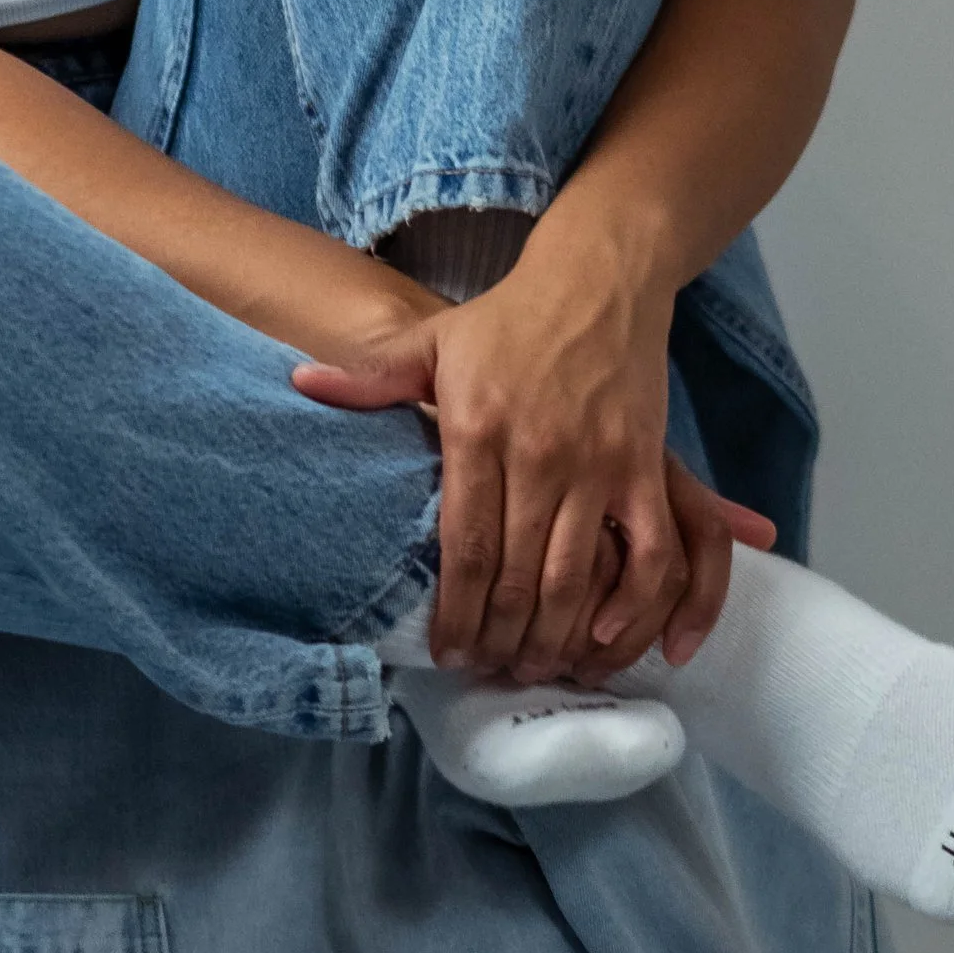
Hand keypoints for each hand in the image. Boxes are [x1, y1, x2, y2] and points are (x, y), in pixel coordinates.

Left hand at [291, 253, 775, 676]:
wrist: (599, 278)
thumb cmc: (507, 319)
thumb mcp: (431, 341)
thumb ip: (371, 377)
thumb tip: (302, 383)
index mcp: (476, 430)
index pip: (463, 546)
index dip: (455, 613)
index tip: (446, 654)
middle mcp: (538, 455)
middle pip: (517, 577)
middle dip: (501, 639)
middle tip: (490, 673)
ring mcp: (599, 465)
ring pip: (578, 577)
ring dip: (558, 636)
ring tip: (538, 669)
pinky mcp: (646, 467)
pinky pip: (651, 552)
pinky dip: (636, 605)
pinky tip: (614, 641)